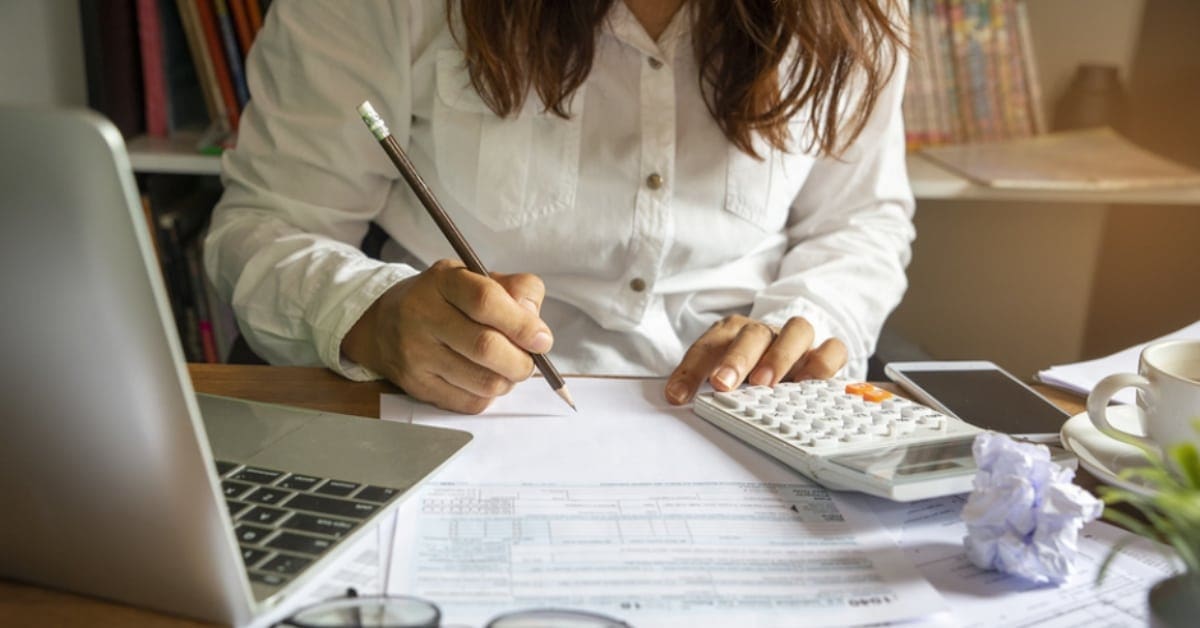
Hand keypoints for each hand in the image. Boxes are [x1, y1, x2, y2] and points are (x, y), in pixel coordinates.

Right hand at [341, 259, 551, 413]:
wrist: (385, 325)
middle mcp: (422, 315)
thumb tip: (537, 329)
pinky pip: (470, 403)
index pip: (486, 301)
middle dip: (521, 361)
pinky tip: (483, 378)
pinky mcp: (416, 385)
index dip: (522, 324)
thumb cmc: (445, 300)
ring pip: (482, 381)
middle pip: (485, 347)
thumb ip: (517, 292)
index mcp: (443, 280)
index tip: (542, 339)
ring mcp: (416, 353)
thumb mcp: (478, 279)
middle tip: (529, 360)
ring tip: (506, 369)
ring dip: (508, 380)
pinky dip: (488, 395)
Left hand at [664, 315, 846, 404]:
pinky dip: (822, 363)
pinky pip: (833, 348)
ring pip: (797, 330)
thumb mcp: (720, 372)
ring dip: (779, 356)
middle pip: (752, 334)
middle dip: (736, 359)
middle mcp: (765, 332)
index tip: (677, 396)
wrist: (788, 348)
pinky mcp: (825, 351)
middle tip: (723, 383)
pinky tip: (808, 384)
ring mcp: (796, 340)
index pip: (707, 346)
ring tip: (766, 383)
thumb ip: (701, 382)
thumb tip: (676, 400)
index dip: (690, 371)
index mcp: (731, 332)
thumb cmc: (748, 366)